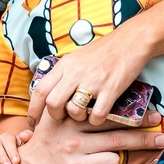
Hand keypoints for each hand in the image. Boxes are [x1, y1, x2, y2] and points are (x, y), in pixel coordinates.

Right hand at [11, 109, 163, 163]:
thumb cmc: (42, 145)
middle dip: (144, 139)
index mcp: (70, 124)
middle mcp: (73, 143)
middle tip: (161, 138)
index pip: (107, 117)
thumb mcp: (53, 121)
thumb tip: (101, 97)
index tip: (153, 117)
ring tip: (107, 163)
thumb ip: (74, 109)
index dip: (134, 117)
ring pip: (113, 163)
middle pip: (117, 139)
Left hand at [26, 31, 150, 126]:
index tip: (32, 123)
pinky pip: (97, 115)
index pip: (40, 90)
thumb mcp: (77, 57)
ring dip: (77, 118)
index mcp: (65, 65)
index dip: (33, 110)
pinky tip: (99, 115)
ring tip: (84, 113)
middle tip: (63, 117)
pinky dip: (96, 120)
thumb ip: (64, 73)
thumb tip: (50, 90)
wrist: (131, 40)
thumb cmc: (104, 50)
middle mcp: (75, 73)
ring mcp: (93, 81)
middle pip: (52, 103)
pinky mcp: (111, 89)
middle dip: (55, 116)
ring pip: (73, 110)